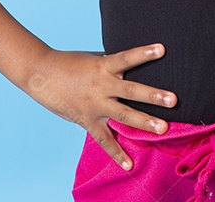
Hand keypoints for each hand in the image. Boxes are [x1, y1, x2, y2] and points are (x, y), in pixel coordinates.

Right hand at [25, 43, 177, 170]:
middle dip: (153, 96)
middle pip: (130, 90)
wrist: (41, 73)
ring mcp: (95, 105)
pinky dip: (116, 153)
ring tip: (163, 129)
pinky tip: (129, 165)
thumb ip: (112, 64)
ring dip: (144, 122)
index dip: (144, 53)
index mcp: (103, 65)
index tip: (162, 49)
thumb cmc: (69, 62)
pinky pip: (104, 139)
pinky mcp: (87, 120)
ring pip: (122, 115)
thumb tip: (131, 66)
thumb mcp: (93, 57)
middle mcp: (101, 86)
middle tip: (173, 100)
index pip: (127, 57)